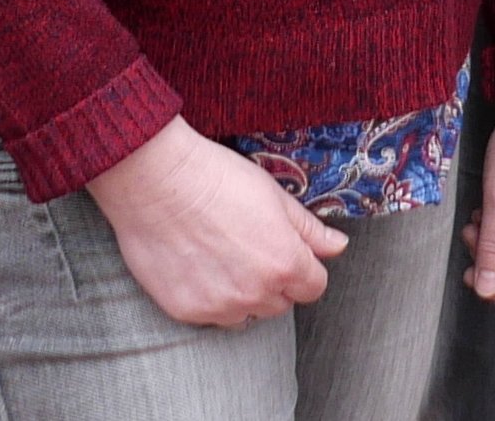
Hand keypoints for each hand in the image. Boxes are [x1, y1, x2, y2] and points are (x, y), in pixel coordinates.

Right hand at [82, 119, 343, 328]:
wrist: (156, 181)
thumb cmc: (216, 179)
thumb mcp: (274, 195)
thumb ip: (309, 229)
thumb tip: (338, 246)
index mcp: (286, 263)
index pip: (313, 288)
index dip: (302, 268)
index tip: (282, 250)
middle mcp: (256, 293)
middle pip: (280, 302)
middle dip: (271, 281)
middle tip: (246, 247)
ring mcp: (220, 306)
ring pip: (246, 313)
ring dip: (241, 294)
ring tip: (220, 256)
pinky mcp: (187, 311)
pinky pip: (211, 315)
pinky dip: (209, 297)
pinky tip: (196, 264)